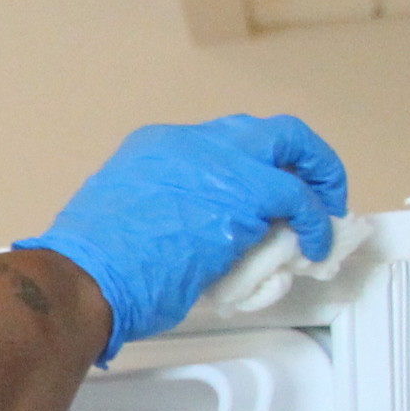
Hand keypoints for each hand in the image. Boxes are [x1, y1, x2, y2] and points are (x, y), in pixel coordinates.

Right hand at [16, 115, 347, 362]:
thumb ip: (163, 215)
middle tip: (313, 188)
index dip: (250, 168)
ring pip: (290, 147)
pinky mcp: (245, 193)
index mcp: (153, 148)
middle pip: (262, 132)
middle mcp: (189, 144)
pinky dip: (316, 219)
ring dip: (317, 180)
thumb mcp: (124, 222)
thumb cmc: (91, 270)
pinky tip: (315, 242)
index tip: (261, 191)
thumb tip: (193, 239)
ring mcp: (218, 162)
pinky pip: (299, 198)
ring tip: (324, 214)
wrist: (84, 278)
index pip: (221, 144)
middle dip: (298, 157)